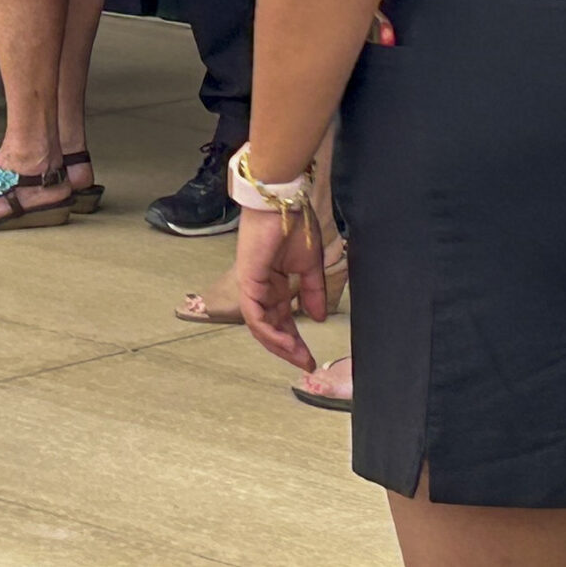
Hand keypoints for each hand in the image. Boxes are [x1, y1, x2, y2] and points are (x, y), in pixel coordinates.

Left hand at [236, 205, 333, 372]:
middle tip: (305, 364)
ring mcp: (253, 285)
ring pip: (260, 326)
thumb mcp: (310, 266)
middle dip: (288, 348)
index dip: (295, 340)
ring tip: (298, 357)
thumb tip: (317, 317)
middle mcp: (262, 288)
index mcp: (275, 284)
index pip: (282, 320)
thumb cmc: (295, 226)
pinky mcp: (248, 281)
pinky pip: (255, 315)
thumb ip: (312, 292)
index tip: (309, 358)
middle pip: (271, 327)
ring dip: (279, 345)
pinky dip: (269, 332)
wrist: (283, 203)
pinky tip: (286, 342)